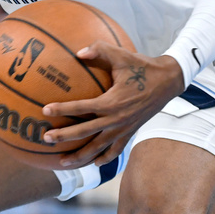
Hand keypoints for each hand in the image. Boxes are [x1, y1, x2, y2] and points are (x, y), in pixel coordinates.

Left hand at [42, 42, 184, 167]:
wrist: (169, 81)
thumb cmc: (142, 66)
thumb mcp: (121, 55)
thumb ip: (99, 50)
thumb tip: (77, 52)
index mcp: (111, 102)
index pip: (81, 108)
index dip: (62, 109)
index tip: (45, 110)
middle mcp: (116, 119)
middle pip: (84, 132)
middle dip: (64, 137)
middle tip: (46, 139)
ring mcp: (124, 129)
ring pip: (98, 147)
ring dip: (80, 156)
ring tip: (62, 163)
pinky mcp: (131, 132)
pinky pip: (116, 150)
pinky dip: (104, 158)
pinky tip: (94, 163)